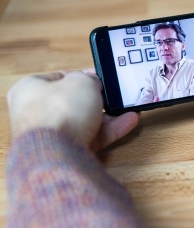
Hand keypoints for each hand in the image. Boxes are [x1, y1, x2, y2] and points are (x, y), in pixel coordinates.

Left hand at [7, 71, 139, 150]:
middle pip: (74, 102)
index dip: (81, 76)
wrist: (56, 152)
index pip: (58, 79)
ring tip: (128, 108)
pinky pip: (94, 137)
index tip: (99, 77)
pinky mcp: (68, 152)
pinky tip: (129, 121)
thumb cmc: (59, 111)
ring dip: (109, 115)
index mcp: (29, 90)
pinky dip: (111, 130)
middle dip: (97, 99)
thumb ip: (89, 78)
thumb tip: (94, 84)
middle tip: (114, 94)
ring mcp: (53, 135)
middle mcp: (37, 113)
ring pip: (86, 121)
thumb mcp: (81, 81)